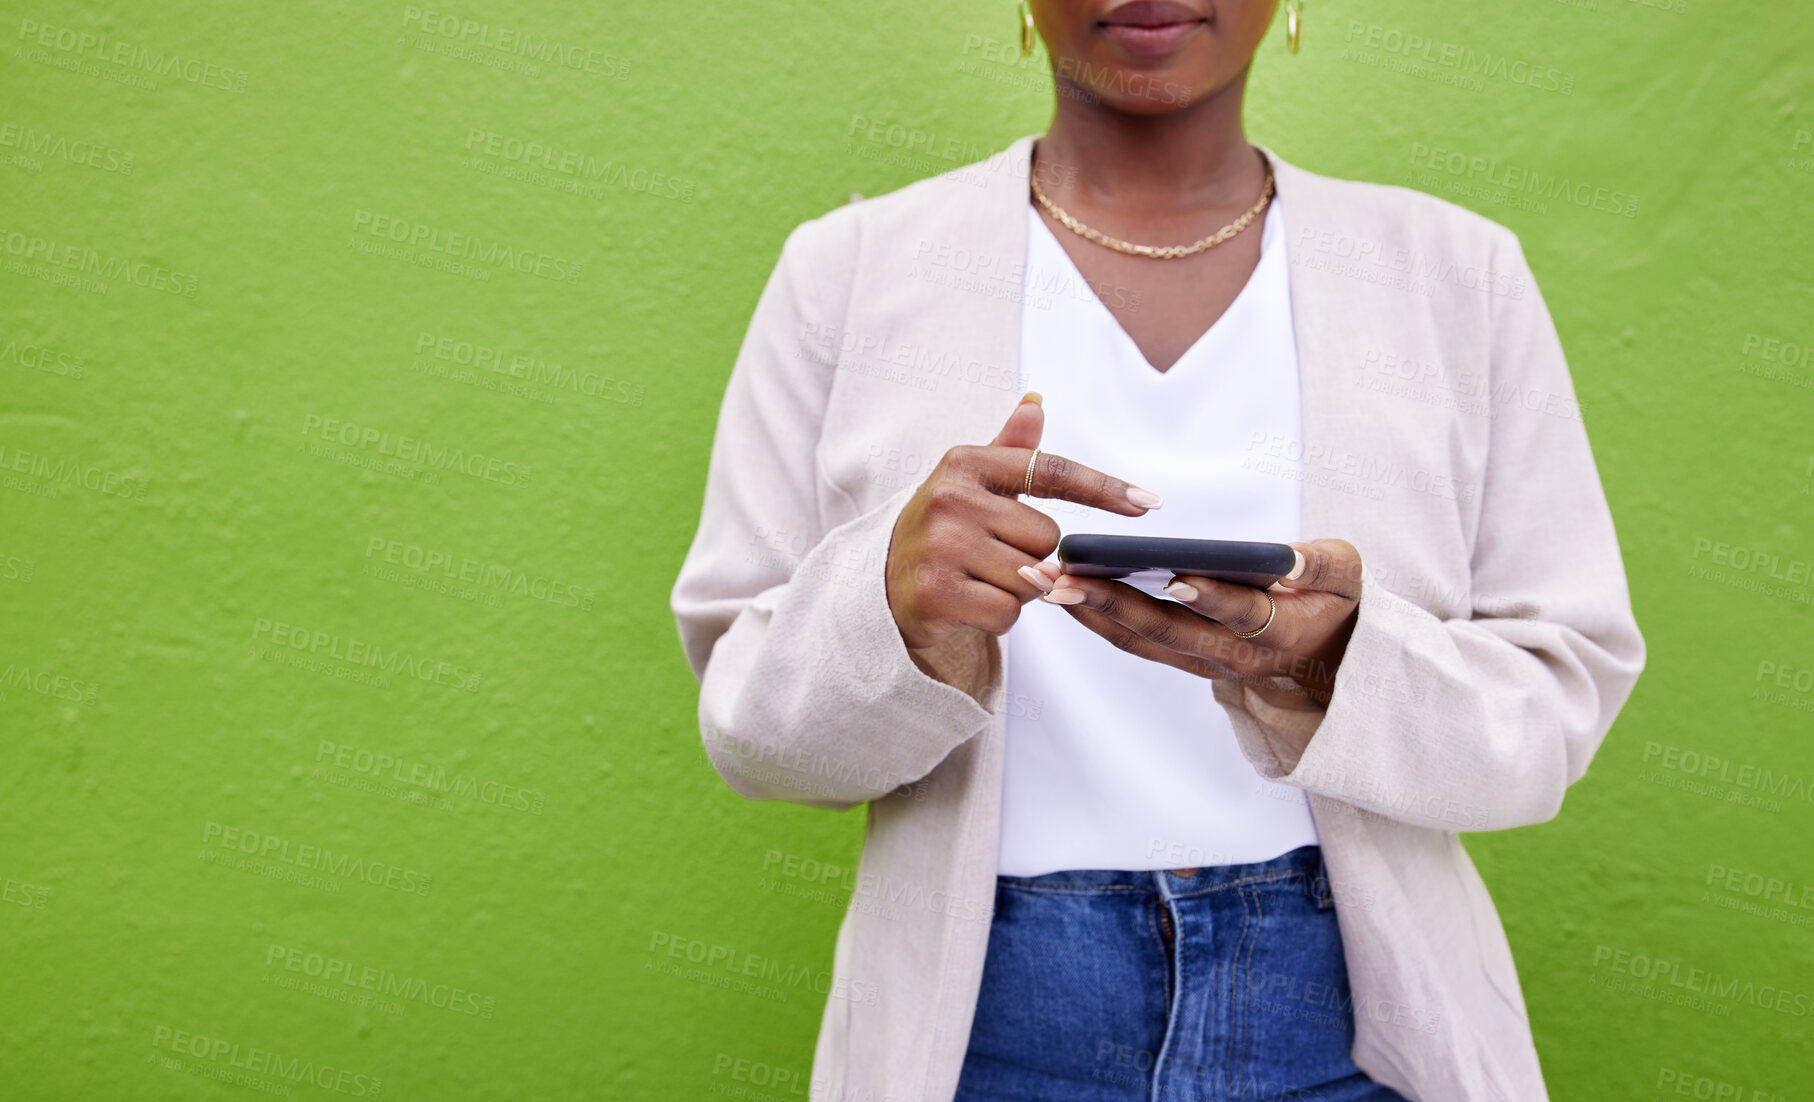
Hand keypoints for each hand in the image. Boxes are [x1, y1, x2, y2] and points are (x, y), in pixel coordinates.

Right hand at [885, 393, 1164, 650]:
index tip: (1148, 503)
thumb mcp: (969, 483)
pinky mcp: (935, 591)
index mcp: (965, 463)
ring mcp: (941, 545)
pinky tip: (968, 605)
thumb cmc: (941, 531)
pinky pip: (1008, 613)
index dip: (1103, 488)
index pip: (1049, 470)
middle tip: (994, 558)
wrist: (878, 586)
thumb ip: (1009, 449)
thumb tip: (1036, 402)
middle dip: (1034, 557)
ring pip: (1031, 578)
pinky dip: (997, 618)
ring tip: (980, 580)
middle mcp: (950, 498)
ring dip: (1019, 590)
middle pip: (1046, 537)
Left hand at [1030, 539, 1363, 703]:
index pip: (1239, 614)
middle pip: (1165, 629)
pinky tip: (1059, 588)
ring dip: (1085, 610)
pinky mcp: (1181, 659)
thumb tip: (1287, 557)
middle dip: (1109, 600)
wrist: (1329, 661)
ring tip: (1039, 578)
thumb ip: (1321, 564)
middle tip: (1061, 575)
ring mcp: (1202, 662)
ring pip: (1137, 638)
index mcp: (1277, 631)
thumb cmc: (1338, 603)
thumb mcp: (1347, 577)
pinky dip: (1093, 615)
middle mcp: (1232, 656)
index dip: (1209, 598)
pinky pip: (1131, 640)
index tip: (1173, 576)